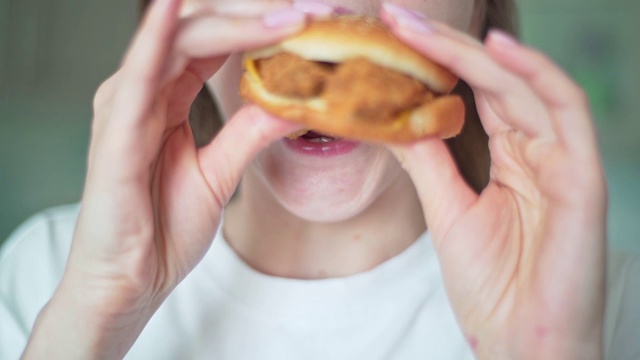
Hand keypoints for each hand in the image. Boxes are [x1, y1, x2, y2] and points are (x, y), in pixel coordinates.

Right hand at [22, 0, 321, 357]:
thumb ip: (249, 132)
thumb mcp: (219, 173)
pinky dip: (156, 38)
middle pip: (202, 30)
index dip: (264, 26)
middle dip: (260, 15)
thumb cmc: (164, 228)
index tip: (319, 22)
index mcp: (165, 96)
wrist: (131, 283)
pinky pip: (137, 76)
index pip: (217, 42)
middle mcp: (143, 91)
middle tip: (316, 11)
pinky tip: (176, 8)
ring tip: (288, 14)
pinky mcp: (115, 134)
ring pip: (179, 41)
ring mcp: (125, 107)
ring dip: (236, 22)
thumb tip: (296, 102)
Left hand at [382, 5, 606, 358]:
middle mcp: (540, 150)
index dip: (436, 62)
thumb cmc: (493, 285)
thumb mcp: (448, 210)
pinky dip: (535, 74)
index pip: (475, 94)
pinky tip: (494, 48)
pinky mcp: (583, 177)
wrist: (523, 342)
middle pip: (495, 80)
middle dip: (443, 45)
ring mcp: (563, 160)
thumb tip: (391, 120)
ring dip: (471, 51)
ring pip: (523, 85)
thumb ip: (428, 162)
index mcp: (513, 158)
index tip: (389, 37)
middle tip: (394, 18)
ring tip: (418, 28)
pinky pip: (567, 110)